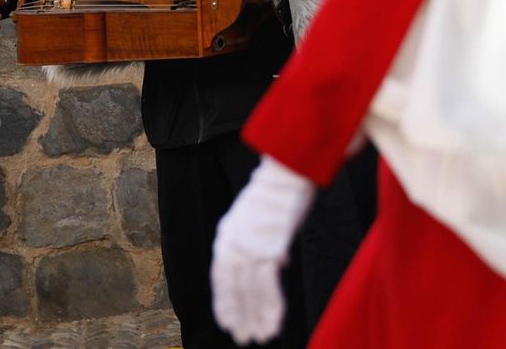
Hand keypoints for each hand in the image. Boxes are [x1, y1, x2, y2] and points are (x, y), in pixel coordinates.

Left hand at [211, 156, 316, 344]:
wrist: (285, 172)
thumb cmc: (278, 193)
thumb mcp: (261, 220)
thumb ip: (263, 242)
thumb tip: (278, 262)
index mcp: (225, 237)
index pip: (220, 279)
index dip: (225, 303)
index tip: (228, 323)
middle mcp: (232, 244)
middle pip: (234, 289)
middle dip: (241, 317)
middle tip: (245, 339)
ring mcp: (249, 247)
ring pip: (250, 292)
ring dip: (257, 317)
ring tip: (261, 337)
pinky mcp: (269, 248)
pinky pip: (268, 285)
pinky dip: (272, 306)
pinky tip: (274, 323)